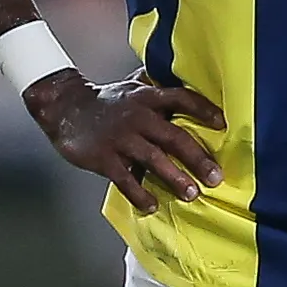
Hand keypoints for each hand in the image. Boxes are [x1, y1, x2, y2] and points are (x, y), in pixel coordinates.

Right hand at [27, 71, 224, 212]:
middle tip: (215, 177)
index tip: (223, 124)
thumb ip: (156, 87)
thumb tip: (187, 80)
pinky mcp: (103, 157)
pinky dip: (139, 194)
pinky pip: (125, 179)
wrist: (63, 108)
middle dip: (197, 158)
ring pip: (153, 159)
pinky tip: (151, 206)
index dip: (203, 109)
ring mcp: (120, 138)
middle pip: (174, 136)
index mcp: (147, 97)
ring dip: (175, 178)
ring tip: (191, 194)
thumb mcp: (131, 87)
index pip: (181, 98)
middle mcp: (137, 115)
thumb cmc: (105, 101)